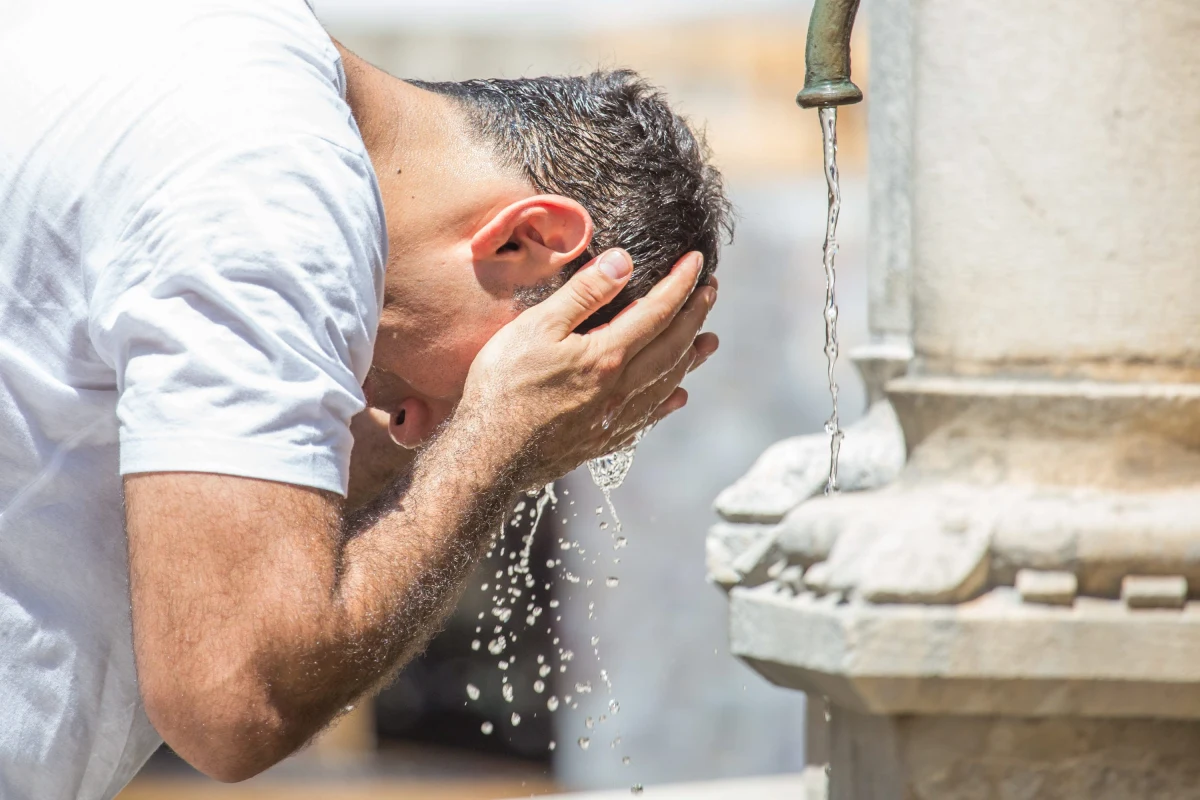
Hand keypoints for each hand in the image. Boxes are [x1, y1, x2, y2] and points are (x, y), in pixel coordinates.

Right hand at [460, 248, 717, 486]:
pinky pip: (650, 417)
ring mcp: (616, 419)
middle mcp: (622, 389)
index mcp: (609, 356)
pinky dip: (668, 400)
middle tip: (712, 291)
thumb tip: (623, 263)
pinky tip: (676, 397)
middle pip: (673, 346)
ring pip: (667, 382)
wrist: (488, 456)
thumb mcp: (537, 327)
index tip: (698, 261)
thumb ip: (583, 294)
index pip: (659, 311)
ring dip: (691, 357)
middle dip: (695, 314)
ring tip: (708, 342)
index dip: (681, 283)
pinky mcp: (603, 441)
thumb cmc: (504, 387)